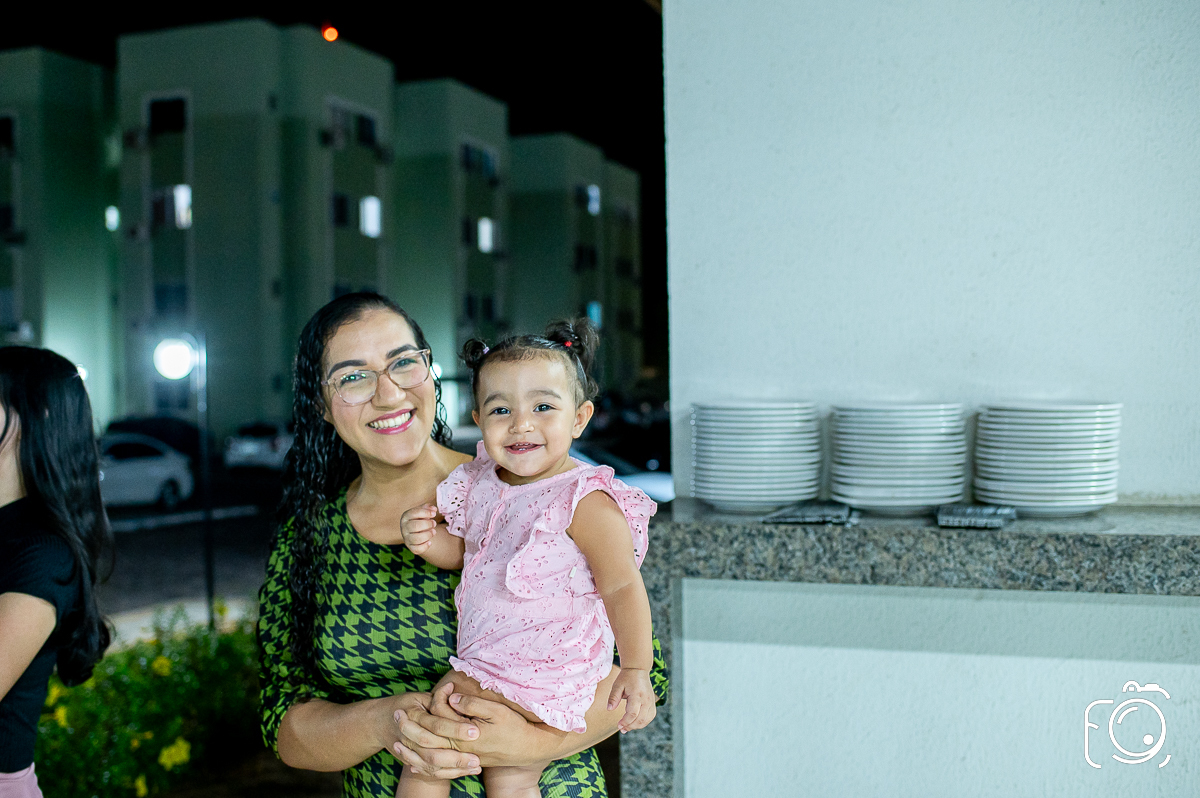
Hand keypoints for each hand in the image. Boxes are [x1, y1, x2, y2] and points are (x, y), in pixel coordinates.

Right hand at [388, 689, 481, 778]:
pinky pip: (428, 772)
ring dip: (454, 769)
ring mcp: (408, 752)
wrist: (379, 722)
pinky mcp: (409, 761)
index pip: (436, 725)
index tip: (475, 732)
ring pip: (431, 765)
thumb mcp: (419, 696)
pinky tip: (465, 772)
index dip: (456, 729)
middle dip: (456, 757)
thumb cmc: (405, 705)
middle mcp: (408, 737)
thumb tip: (453, 687)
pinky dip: (447, 774)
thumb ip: (437, 696)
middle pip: (433, 752)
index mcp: (412, 716)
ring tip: (475, 767)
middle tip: (477, 758)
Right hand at [401, 504, 439, 554]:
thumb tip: (433, 509)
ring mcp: (407, 538)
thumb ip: (428, 508)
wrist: (418, 531)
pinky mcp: (411, 547)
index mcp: (406, 517)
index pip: (414, 513)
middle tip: (434, 523)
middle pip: (415, 526)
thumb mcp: (423, 511)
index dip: (426, 513)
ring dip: (428, 535)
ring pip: (416, 539)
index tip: (434, 514)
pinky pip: (417, 549)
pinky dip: (425, 546)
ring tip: (434, 531)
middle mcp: (404, 528)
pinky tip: (429, 542)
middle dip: (428, 524)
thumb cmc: (420, 519)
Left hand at [410, 682, 567, 767]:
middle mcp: (459, 749)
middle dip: (409, 727)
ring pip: (429, 758)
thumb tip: (451, 696)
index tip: (439, 688)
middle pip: (427, 739)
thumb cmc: (514, 728)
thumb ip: (472, 703)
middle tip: (395, 714)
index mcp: (464, 735)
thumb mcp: (496, 710)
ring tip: (395, 741)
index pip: (438, 717)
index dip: (435, 700)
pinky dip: (423, 767)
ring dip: (411, 750)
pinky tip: (412, 764)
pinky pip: (438, 769)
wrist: (527, 749)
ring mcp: (460, 758)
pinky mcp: (463, 763)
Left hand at [607, 668, 656, 732]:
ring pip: (646, 720)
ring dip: (637, 726)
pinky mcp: (653, 703)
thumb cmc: (626, 677)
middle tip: (621, 729)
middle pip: (640, 719)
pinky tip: (635, 723)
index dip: (625, 722)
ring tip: (627, 728)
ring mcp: (651, 702)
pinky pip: (650, 717)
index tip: (618, 725)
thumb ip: (613, 697)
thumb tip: (609, 709)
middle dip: (630, 726)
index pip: (633, 714)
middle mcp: (646, 699)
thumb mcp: (617, 685)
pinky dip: (643, 722)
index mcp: (637, 695)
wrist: (638, 669)